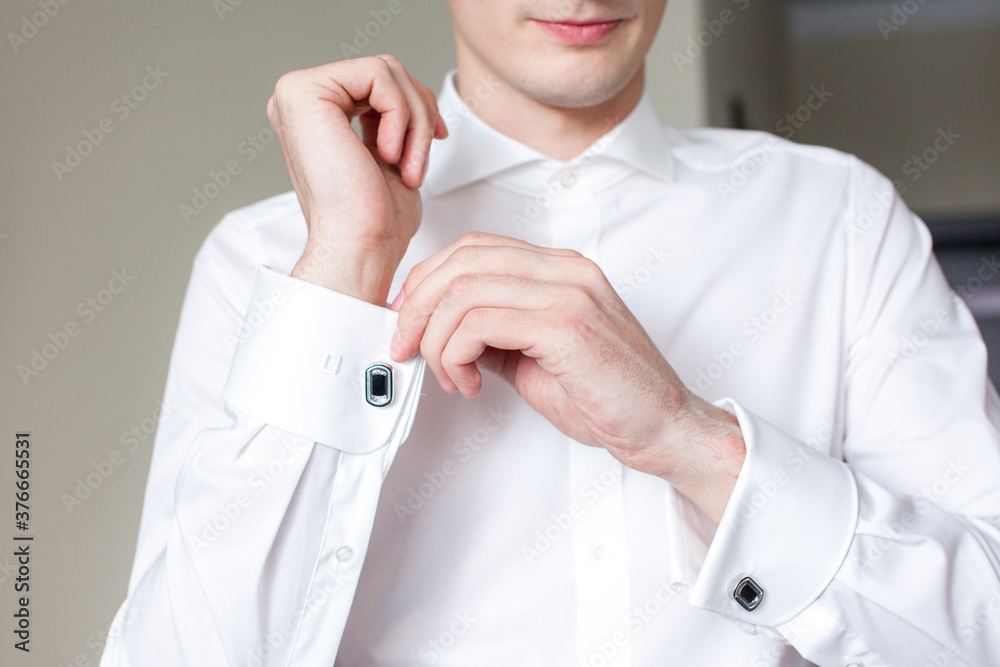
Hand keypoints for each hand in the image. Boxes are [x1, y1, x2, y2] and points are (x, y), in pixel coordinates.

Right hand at [266, 55, 447, 303]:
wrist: (359, 248)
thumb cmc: (375, 219)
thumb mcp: (389, 154)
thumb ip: (390, 119)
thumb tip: (410, 92)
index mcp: (315, 113)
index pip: (380, 80)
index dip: (419, 105)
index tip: (436, 139)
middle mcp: (298, 99)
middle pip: (386, 70)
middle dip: (420, 113)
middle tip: (417, 163)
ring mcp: (295, 93)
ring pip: (387, 71)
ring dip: (414, 121)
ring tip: (407, 165)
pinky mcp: (302, 92)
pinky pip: (378, 75)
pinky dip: (401, 116)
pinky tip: (389, 154)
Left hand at [388, 232, 744, 523]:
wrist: (664, 427)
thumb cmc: (606, 396)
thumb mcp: (535, 356)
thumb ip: (495, 333)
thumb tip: (440, 333)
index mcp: (560, 269)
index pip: (475, 249)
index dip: (427, 281)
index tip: (407, 321)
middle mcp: (564, 270)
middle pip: (462, 261)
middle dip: (417, 307)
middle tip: (404, 349)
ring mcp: (568, 292)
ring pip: (463, 291)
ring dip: (435, 340)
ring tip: (449, 376)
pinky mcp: (566, 325)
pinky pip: (479, 324)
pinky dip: (456, 356)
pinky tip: (470, 383)